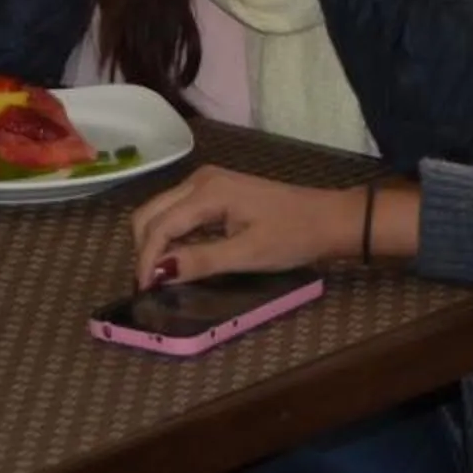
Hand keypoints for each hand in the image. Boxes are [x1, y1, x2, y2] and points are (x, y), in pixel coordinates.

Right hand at [128, 166, 368, 288]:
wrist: (328, 218)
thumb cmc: (293, 236)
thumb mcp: (248, 254)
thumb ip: (200, 260)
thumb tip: (158, 272)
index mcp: (207, 191)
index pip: (159, 226)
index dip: (146, 260)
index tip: (143, 292)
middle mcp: (199, 180)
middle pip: (150, 213)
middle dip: (144, 248)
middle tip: (152, 286)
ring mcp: (206, 182)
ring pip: (160, 211)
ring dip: (156, 242)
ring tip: (164, 276)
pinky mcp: (213, 191)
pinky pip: (177, 211)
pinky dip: (171, 235)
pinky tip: (181, 257)